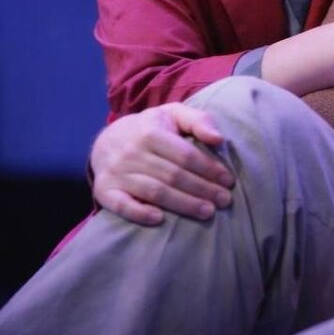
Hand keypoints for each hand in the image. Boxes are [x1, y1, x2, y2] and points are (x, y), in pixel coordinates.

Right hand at [90, 104, 235, 225]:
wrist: (106, 140)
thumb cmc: (150, 128)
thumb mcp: (173, 115)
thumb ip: (198, 120)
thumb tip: (219, 139)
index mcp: (150, 132)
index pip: (185, 155)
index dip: (209, 169)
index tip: (228, 181)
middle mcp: (131, 152)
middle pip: (173, 175)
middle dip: (203, 189)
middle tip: (225, 200)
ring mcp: (116, 173)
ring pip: (154, 192)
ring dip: (183, 204)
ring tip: (207, 212)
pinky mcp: (104, 191)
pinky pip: (121, 205)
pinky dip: (139, 213)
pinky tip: (159, 219)